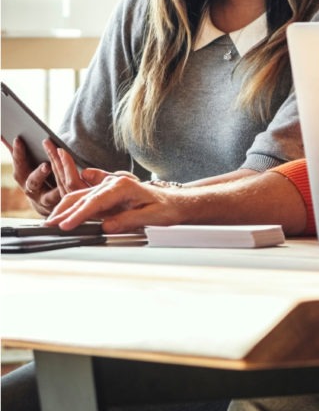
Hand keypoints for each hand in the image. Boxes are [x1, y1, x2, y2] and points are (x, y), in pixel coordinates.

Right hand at [5, 136, 65, 216]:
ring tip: (72, 180)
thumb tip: (2, 134)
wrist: (47, 204)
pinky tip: (83, 184)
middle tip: (47, 165)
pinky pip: (67, 200)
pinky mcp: (61, 205)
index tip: (18, 139)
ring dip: (59, 188)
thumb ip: (17, 152)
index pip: (19, 164)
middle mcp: (33, 190)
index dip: (17, 153)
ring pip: (52, 195)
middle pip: (33, 182)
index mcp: (23, 177)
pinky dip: (73, 194)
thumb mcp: (25, 165)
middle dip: (39, 174)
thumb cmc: (36, 177)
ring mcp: (46, 200)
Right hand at [45, 175, 184, 233]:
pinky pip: (88, 199)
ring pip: (83, 197)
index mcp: (123, 186)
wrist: (176, 202)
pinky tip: (64, 213)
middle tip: (50, 224)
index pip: (96, 201)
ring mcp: (110, 188)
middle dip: (66, 210)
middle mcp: (114, 184)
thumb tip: (106, 226)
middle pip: (84, 197)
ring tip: (52, 221)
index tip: (67, 224)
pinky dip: (74, 206)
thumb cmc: (167, 208)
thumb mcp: (152, 217)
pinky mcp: (109, 196)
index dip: (79, 214)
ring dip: (67, 208)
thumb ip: (128, 220)